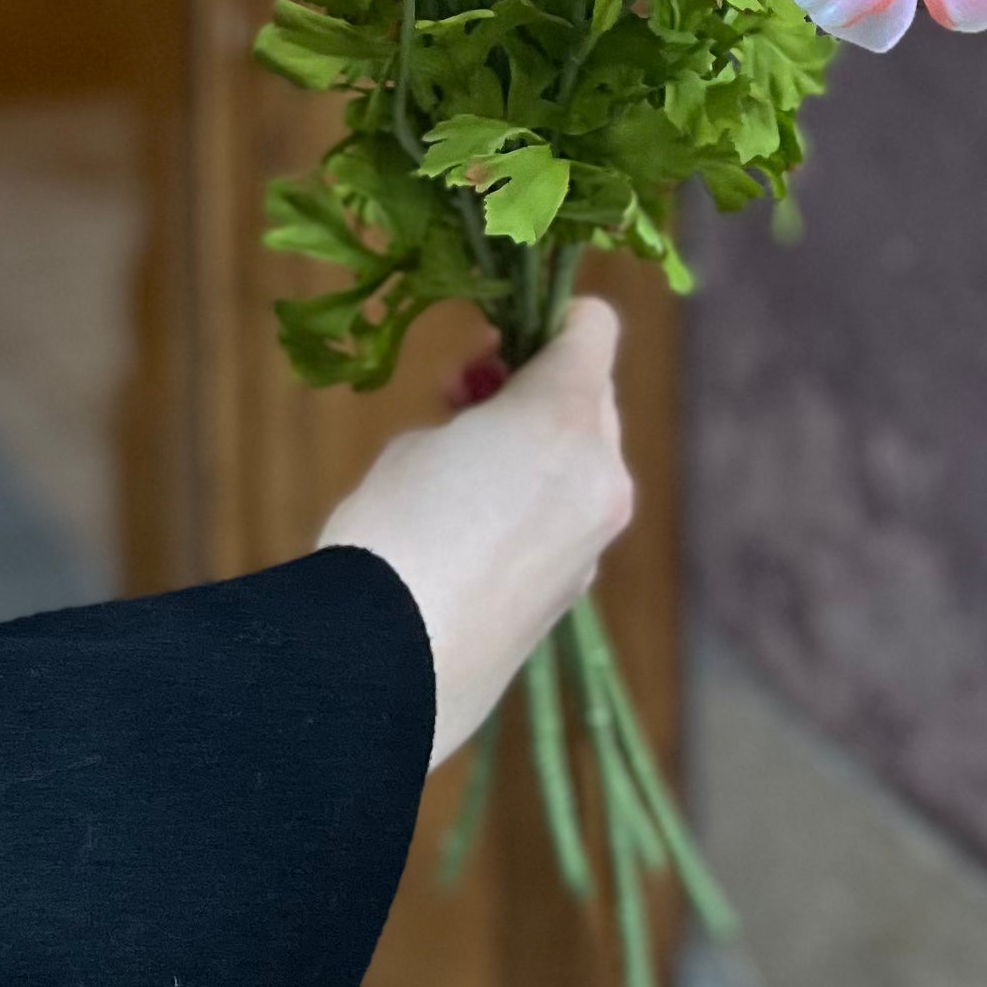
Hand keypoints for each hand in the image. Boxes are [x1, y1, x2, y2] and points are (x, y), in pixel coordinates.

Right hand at [315, 299, 635, 767]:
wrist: (385, 665)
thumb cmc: (390, 533)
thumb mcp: (419, 442)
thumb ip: (476, 415)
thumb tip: (492, 429)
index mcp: (564, 418)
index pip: (593, 327)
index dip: (546, 321)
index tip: (492, 347)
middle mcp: (602, 475)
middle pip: (590, 398)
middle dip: (536, 391)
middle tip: (464, 404)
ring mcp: (595, 541)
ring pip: (584, 463)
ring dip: (538, 451)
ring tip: (461, 473)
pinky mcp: (576, 593)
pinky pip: (568, 521)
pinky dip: (536, 508)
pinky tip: (471, 536)